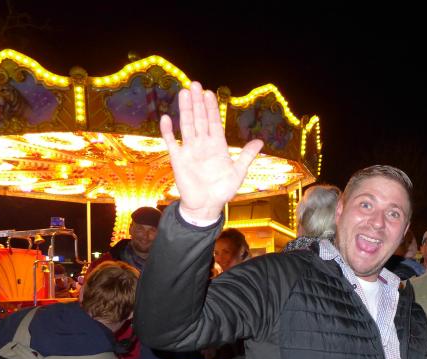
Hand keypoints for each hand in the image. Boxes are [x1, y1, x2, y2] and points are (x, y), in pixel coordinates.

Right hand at [160, 81, 263, 221]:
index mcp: (218, 146)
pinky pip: (172, 142)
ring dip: (185, 110)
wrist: (206, 206)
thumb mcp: (238, 173)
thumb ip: (247, 156)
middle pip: (199, 119)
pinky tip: (166, 118)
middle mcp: (203, 145)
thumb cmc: (223, 191)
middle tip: (195, 84)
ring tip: (184, 93)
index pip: (214, 123)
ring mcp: (190, 150)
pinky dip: (168, 131)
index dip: (211, 108)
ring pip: (187, 126)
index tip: (210, 93)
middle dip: (198, 103)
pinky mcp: (178, 159)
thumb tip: (260, 141)